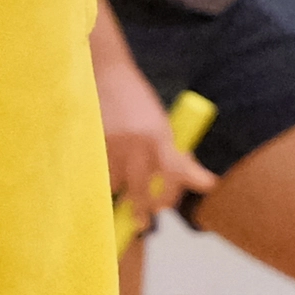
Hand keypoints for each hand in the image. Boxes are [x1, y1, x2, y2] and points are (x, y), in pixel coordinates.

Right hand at [100, 80, 191, 231]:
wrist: (107, 73)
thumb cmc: (138, 101)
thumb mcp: (161, 124)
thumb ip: (174, 153)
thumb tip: (199, 181)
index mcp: (160, 135)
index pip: (176, 173)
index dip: (178, 191)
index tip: (178, 200)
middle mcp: (139, 142)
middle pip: (143, 191)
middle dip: (144, 209)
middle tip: (144, 221)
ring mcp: (114, 145)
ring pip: (117, 185)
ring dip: (120, 191)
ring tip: (122, 188)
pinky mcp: (94, 144)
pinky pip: (99, 174)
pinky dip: (105, 178)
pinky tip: (107, 171)